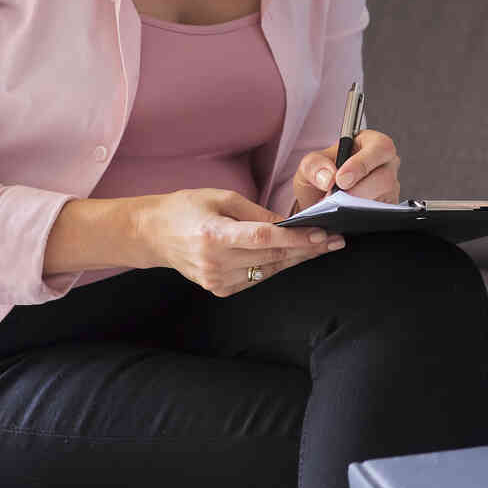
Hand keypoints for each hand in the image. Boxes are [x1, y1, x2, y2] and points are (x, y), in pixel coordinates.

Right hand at [134, 187, 343, 296]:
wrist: (152, 234)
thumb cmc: (187, 208)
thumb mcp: (222, 198)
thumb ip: (257, 213)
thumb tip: (290, 223)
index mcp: (214, 235)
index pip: (264, 238)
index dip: (296, 237)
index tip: (322, 234)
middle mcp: (215, 262)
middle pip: (272, 256)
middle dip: (307, 247)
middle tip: (335, 239)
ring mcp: (216, 280)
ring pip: (269, 269)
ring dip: (297, 258)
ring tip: (322, 246)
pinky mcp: (219, 289)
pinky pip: (257, 277)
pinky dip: (276, 265)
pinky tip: (293, 255)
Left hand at [292, 129, 400, 211]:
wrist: (319, 202)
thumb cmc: (321, 177)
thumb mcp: (309, 166)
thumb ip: (314, 165)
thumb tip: (329, 177)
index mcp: (370, 143)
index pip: (380, 147)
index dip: (362, 163)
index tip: (341, 179)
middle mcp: (385, 164)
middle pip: (386, 176)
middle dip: (360, 190)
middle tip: (338, 199)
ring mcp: (389, 188)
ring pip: (386, 197)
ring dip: (360, 205)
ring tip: (337, 210)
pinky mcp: (388, 208)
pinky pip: (383, 214)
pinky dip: (364, 217)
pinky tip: (347, 218)